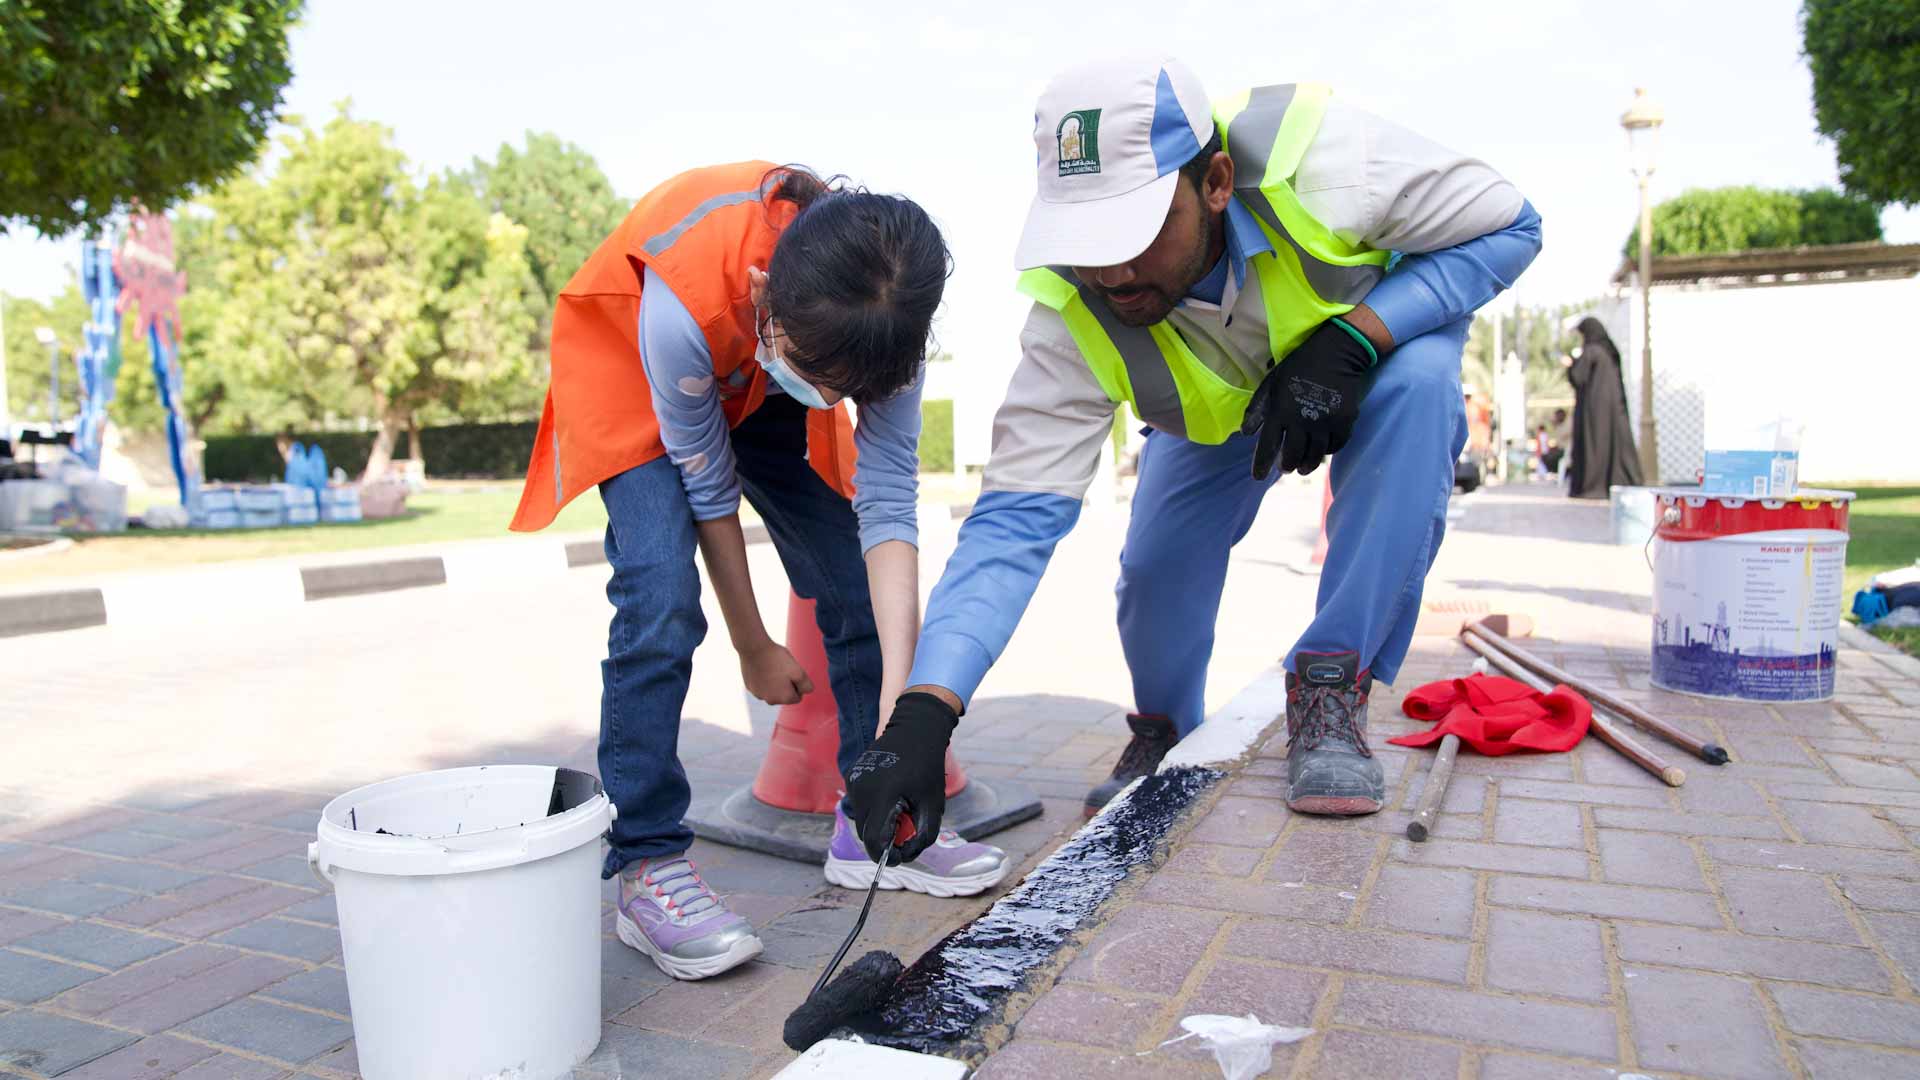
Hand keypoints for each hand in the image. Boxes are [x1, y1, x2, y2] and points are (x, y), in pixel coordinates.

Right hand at [739, 641, 812, 704]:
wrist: (753, 648)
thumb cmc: (777, 658)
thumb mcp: (799, 671)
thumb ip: (807, 685)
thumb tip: (807, 692)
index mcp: (784, 698)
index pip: (798, 697)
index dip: (797, 684)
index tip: (792, 672)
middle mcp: (771, 701)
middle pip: (784, 695)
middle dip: (786, 685)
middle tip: (783, 669)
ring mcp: (758, 694)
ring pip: (772, 691)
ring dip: (774, 683)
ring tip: (772, 667)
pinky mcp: (750, 687)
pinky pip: (761, 686)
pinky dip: (763, 680)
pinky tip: (762, 667)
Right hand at [845, 692, 955, 863]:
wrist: (914, 729)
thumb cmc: (927, 768)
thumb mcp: (932, 805)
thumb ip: (922, 836)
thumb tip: (904, 856)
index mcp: (883, 795)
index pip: (874, 840)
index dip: (886, 854)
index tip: (899, 857)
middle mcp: (862, 789)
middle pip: (865, 833)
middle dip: (884, 839)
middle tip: (905, 829)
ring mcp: (854, 782)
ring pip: (861, 820)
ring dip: (878, 824)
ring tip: (900, 808)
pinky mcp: (851, 777)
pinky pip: (860, 805)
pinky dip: (873, 809)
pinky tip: (891, 795)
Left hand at [1241, 317, 1375, 478]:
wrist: (1337, 352)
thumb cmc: (1299, 366)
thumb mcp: (1272, 382)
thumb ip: (1258, 407)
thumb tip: (1246, 432)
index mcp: (1280, 410)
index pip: (1267, 446)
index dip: (1261, 464)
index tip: (1258, 477)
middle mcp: (1302, 420)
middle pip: (1292, 455)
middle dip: (1286, 465)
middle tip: (1284, 467)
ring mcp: (1325, 422)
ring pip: (1314, 455)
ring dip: (1306, 465)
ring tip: (1302, 468)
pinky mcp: (1344, 421)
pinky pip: (1335, 446)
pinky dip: (1327, 452)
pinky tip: (1322, 451)